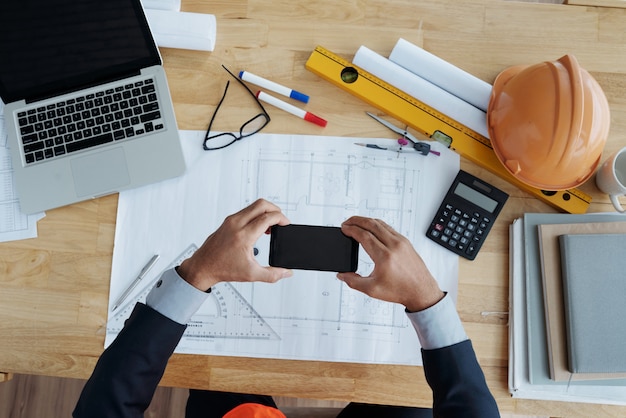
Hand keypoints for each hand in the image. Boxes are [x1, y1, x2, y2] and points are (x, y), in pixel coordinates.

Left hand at [177, 199, 292, 290]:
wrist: (203, 267)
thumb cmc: (222, 269)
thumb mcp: (251, 274)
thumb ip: (272, 274)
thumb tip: (287, 272)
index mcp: (243, 236)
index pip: (267, 217)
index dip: (281, 218)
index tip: (286, 224)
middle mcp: (236, 224)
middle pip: (261, 204)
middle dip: (275, 209)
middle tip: (281, 220)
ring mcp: (231, 220)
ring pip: (253, 205)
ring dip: (265, 211)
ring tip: (270, 226)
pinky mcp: (228, 221)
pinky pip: (246, 210)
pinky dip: (256, 214)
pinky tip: (259, 227)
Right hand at [337, 216, 443, 311]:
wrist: (422, 291)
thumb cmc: (402, 290)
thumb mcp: (372, 290)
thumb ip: (353, 282)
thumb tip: (342, 275)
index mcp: (385, 257)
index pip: (364, 235)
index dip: (351, 229)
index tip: (344, 228)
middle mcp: (394, 246)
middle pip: (372, 224)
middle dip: (356, 220)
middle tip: (347, 222)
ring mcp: (401, 242)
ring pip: (381, 223)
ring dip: (367, 220)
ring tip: (357, 223)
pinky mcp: (406, 242)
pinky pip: (389, 227)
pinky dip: (377, 224)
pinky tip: (372, 228)